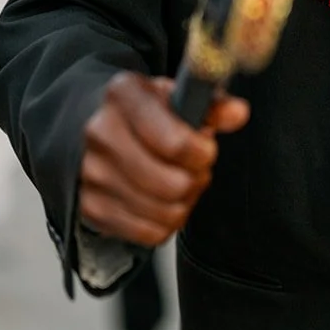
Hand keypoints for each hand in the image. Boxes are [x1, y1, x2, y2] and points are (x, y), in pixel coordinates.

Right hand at [79, 73, 250, 247]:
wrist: (98, 123)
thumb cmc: (146, 111)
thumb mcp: (178, 95)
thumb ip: (212, 106)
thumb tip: (237, 113)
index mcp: (124, 95)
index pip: (174, 143)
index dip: (202, 153)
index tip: (206, 148)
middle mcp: (101, 133)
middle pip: (173, 185)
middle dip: (195, 178)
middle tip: (193, 167)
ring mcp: (92, 173)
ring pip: (165, 213)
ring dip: (183, 202)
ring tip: (178, 181)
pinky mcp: (91, 207)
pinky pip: (149, 233)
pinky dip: (165, 222)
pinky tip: (161, 200)